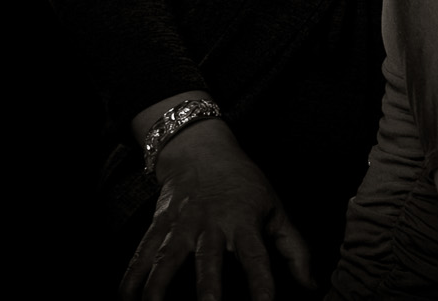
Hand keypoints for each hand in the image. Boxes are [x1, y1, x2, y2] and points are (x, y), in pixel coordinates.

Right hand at [120, 119, 313, 300]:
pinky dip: (131, 278)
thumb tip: (312, 286)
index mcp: (245, 223)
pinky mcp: (158, 225)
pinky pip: (141, 254)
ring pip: (168, 259)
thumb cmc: (245, 185)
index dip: (262, 284)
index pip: (256, 258)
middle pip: (208, 261)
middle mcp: (211, 225)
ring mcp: (181, 225)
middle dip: (207, 290)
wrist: (203, 151)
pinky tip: (126, 299)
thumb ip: (294, 249)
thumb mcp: (276, 210)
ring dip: (159, 287)